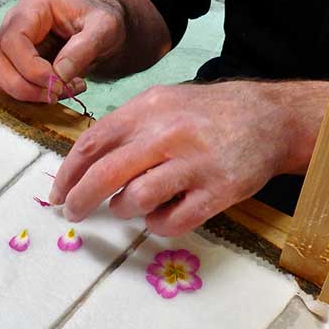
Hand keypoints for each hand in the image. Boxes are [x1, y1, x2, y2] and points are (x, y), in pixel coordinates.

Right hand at [0, 0, 125, 102]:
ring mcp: (10, 42)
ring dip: (24, 92)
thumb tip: (59, 74)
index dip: (30, 67)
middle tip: (54, 94)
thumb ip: (83, 49)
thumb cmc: (101, 22)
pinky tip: (57, 91)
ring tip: (58, 93)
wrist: (100, 30)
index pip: (13, 39)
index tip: (56, 83)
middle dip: (22, 85)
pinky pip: (9, 83)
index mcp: (34, 5)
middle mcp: (14, 22)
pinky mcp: (13, 61)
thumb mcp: (103, 28)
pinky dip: (30, 95)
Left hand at [49, 81, 328, 234]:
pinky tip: (161, 215)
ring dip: (123, 210)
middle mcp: (169, 134)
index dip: (67, 174)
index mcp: (148, 109)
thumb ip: (124, 129)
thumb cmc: (205, 115)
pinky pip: (171, 221)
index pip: (92, 143)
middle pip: (106, 175)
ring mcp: (195, 163)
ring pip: (136, 200)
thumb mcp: (162, 104)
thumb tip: (80, 165)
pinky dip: (157, 224)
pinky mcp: (218, 192)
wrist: (271, 118)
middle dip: (80, 200)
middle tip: (73, 214)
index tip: (57, 194)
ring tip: (130, 206)